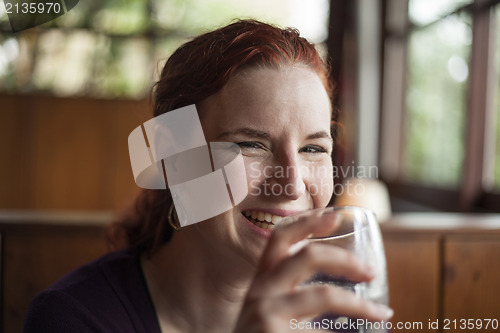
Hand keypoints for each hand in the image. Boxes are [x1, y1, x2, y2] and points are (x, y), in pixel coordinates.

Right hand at [234, 212, 393, 332]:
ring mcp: (267, 313)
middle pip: (308, 256)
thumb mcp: (269, 306)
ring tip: (382, 314)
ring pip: (324, 295)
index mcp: (262, 279)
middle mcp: (261, 290)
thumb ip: (292, 291)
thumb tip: (342, 281)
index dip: (308, 221)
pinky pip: (321, 331)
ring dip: (360, 305)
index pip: (280, 237)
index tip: (335, 215)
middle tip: (370, 272)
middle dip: (346, 260)